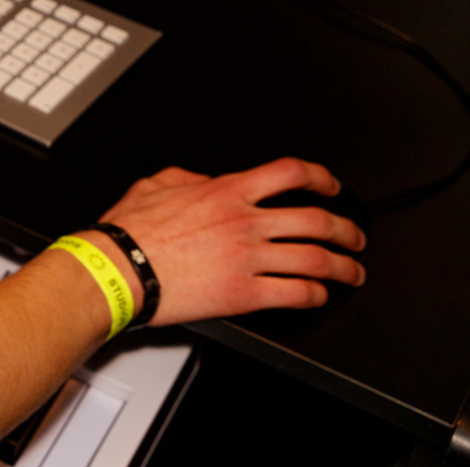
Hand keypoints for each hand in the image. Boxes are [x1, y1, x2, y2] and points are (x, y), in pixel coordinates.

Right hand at [87, 157, 366, 324]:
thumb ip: (187, 177)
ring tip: (351, 272)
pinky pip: (295, 294)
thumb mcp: (155, 184)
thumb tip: (206, 180)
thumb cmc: (128, 233)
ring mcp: (248, 258)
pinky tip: (318, 297)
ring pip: (316, 259)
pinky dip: (315, 296)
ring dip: (343, 267)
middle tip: (354, 237)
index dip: (323, 178)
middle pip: (318, 219)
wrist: (115, 270)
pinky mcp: (244, 294)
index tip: (332, 187)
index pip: (291, 173)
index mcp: (226, 192)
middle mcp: (244, 222)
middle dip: (347, 230)